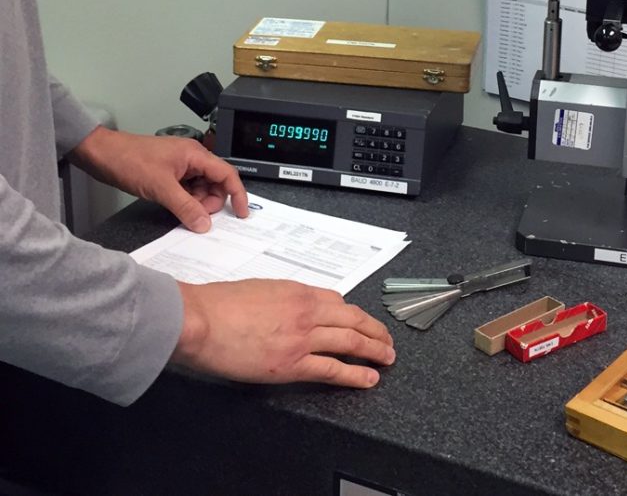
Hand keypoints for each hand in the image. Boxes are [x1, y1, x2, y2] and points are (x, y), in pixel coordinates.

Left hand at [71, 126, 247, 231]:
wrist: (100, 153)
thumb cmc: (127, 159)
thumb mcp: (160, 187)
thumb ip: (185, 207)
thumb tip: (204, 223)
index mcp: (196, 155)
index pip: (228, 174)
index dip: (238, 194)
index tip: (241, 213)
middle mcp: (192, 158)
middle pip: (216, 184)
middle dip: (212, 202)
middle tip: (197, 215)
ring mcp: (181, 166)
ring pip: (202, 189)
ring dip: (197, 203)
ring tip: (182, 211)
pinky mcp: (170, 174)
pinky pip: (187, 190)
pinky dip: (186, 201)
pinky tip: (175, 207)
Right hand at [173, 280, 394, 387]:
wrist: (198, 320)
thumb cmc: (217, 304)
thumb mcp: (257, 289)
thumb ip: (280, 299)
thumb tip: (288, 310)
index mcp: (297, 291)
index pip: (337, 302)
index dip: (353, 314)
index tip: (361, 322)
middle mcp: (307, 312)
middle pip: (353, 320)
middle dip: (375, 331)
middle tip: (387, 340)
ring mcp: (303, 338)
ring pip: (351, 342)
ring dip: (375, 350)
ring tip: (388, 358)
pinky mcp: (293, 364)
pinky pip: (334, 369)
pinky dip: (356, 375)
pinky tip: (369, 378)